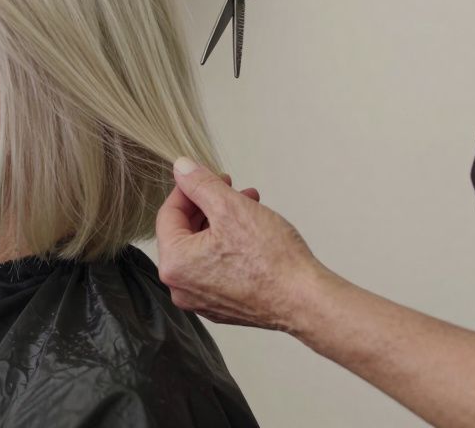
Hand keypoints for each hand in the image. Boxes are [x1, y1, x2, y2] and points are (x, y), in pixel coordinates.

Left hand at [155, 157, 330, 331]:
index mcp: (174, 264)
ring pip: (203, 249)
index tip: (204, 175)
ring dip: (222, 222)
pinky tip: (252, 231)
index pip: (168, 214)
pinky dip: (228, 246)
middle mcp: (181, 287)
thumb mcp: (230, 207)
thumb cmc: (271, 259)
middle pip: (185, 232)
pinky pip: (216, 268)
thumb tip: (181, 168)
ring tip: (248, 203)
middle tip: (229, 187)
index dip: (187, 189)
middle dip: (208, 204)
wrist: (306, 301)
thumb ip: (200, 184)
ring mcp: (201, 300)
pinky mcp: (223, 305)